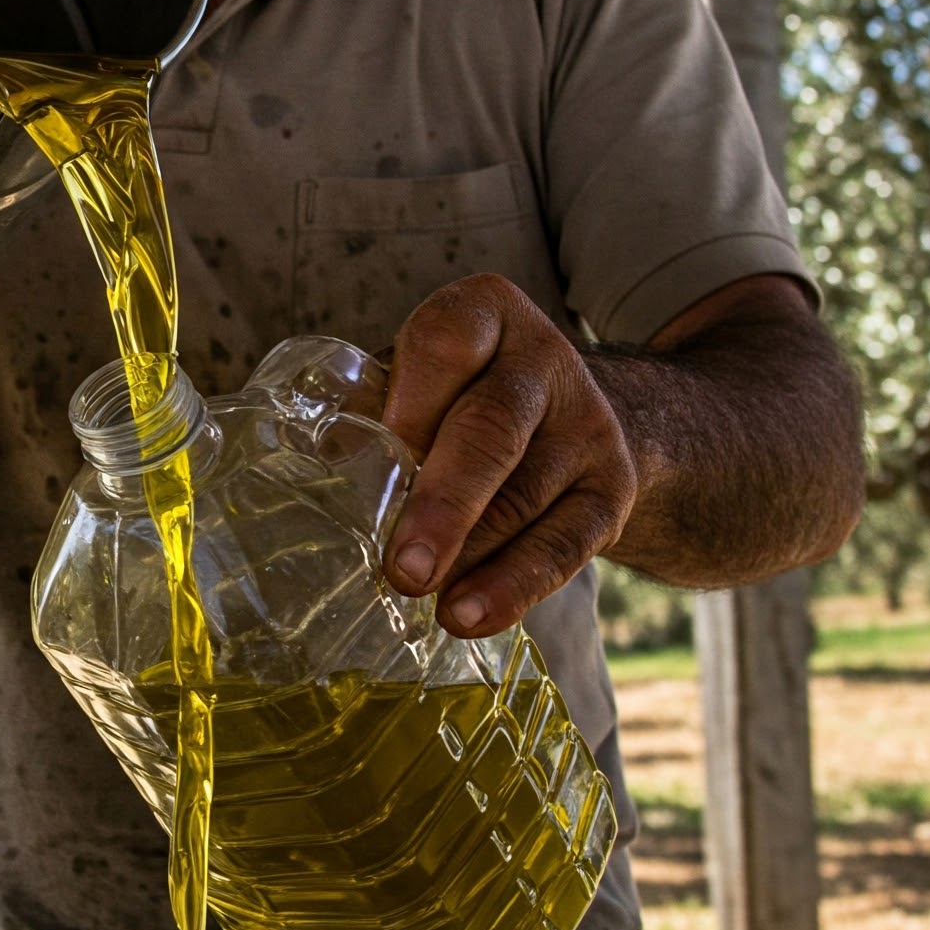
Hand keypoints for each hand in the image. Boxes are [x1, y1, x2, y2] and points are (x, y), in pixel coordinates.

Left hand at [379, 275, 636, 637]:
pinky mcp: (611, 487)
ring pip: (524, 495)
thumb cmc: (455, 399)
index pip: (447, 343)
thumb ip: (374, 410)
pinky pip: (565, 544)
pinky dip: (513, 585)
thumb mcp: (418, 379)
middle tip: (403, 565)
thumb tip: (318, 468)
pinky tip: (471, 616)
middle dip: (444, 502)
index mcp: (482, 313)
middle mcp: (541, 359)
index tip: (380, 458)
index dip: (413, 403)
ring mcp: (587, 422)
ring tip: (424, 597)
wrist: (565, 416)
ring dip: (471, 555)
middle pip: (492, 428)